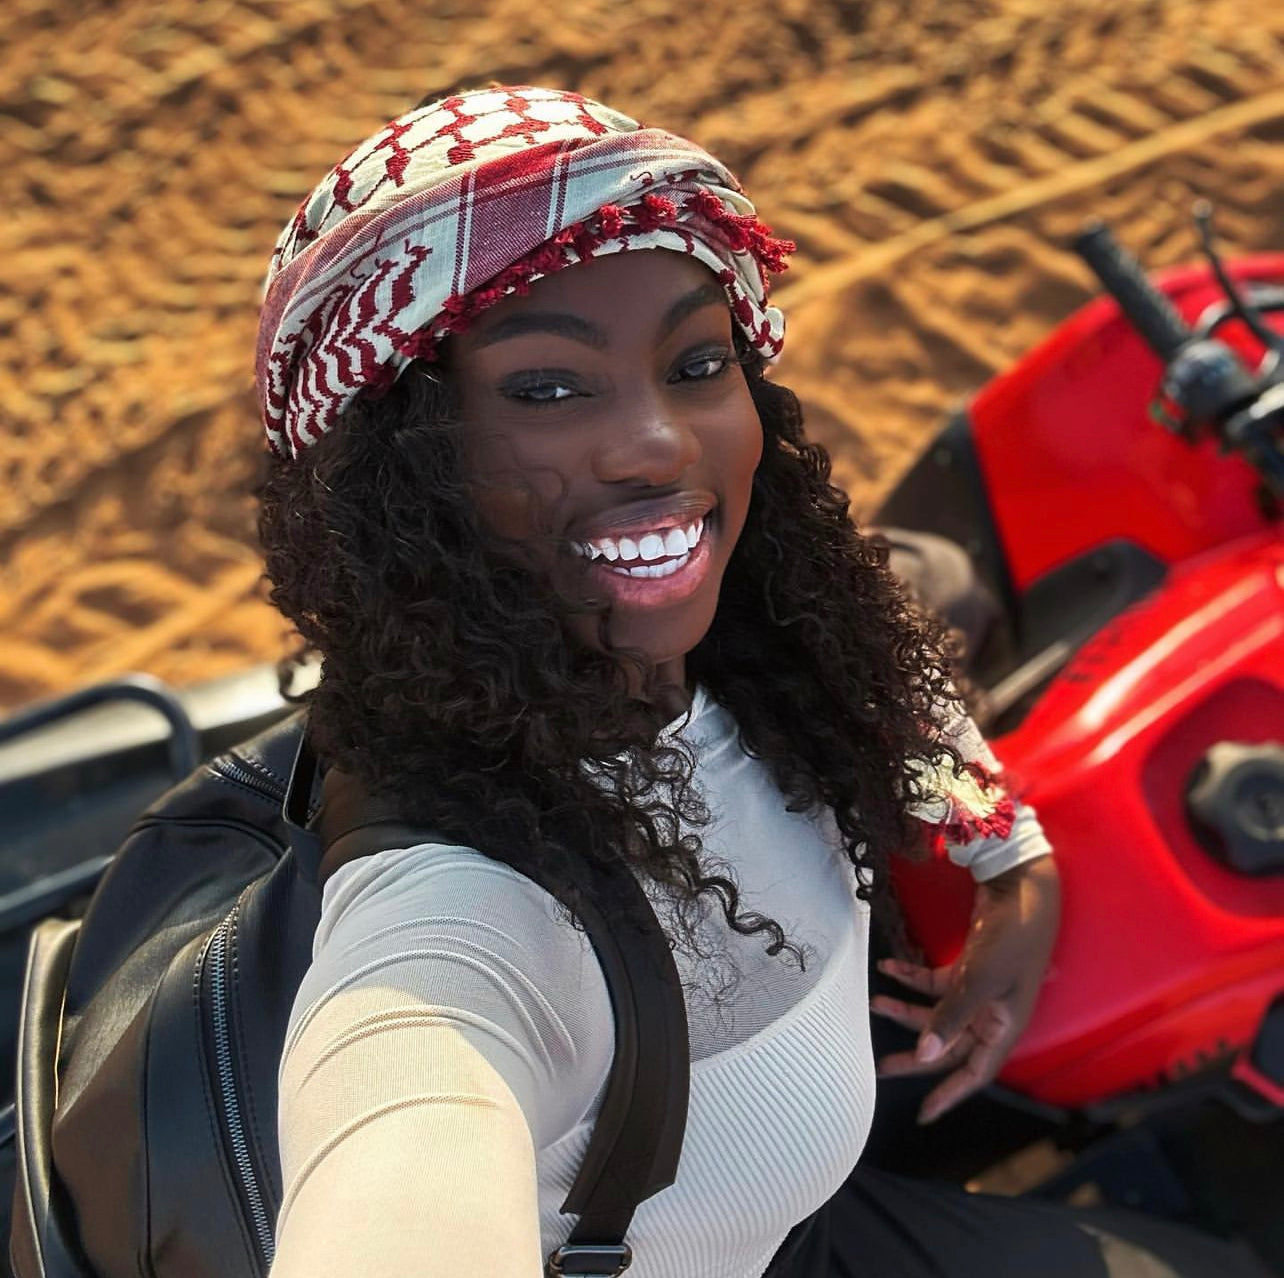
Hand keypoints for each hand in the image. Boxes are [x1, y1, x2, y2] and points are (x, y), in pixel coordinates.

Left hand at [871, 855, 1060, 1123]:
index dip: (949, 1094)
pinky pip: (935, 982)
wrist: (1022, 888)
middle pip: (948, 1045)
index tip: (923, 1113)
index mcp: (1003, 1027)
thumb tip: (925, 1054)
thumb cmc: (1012, 938)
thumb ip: (951, 1017)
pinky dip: (911, 976)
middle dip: (915, 1054)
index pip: (974, 1073)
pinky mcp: (968, 966)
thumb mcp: (981, 980)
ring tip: (873, 1002)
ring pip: (936, 1012)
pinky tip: (888, 966)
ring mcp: (979, 990)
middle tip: (879, 1064)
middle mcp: (991, 1014)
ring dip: (905, 1008)